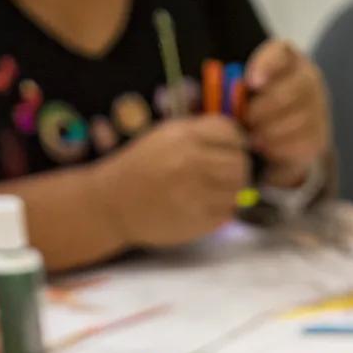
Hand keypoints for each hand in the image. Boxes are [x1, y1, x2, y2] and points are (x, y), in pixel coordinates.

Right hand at [97, 116, 249, 247]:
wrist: (113, 203)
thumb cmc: (141, 167)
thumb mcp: (165, 136)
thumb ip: (199, 133)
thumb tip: (238, 139)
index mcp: (184, 136)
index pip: (231, 131)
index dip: (235, 140)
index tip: (229, 148)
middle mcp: (192, 162)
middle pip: (240, 161)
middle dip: (238, 166)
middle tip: (227, 173)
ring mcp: (197, 193)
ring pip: (239, 188)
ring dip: (233, 189)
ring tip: (217, 189)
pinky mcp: (199, 220)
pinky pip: (229, 211)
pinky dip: (224, 209)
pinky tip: (208, 205)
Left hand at [245, 39, 330, 186]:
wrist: (285, 136)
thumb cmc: (256, 107)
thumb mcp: (244, 92)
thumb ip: (231, 89)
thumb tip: (208, 96)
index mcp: (288, 58)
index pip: (280, 53)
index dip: (266, 66)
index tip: (251, 83)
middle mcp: (309, 78)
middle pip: (290, 91)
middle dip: (263, 110)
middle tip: (246, 121)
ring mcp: (319, 107)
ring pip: (296, 120)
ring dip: (269, 131)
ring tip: (253, 137)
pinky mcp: (320, 136)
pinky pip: (301, 143)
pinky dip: (279, 148)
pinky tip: (266, 148)